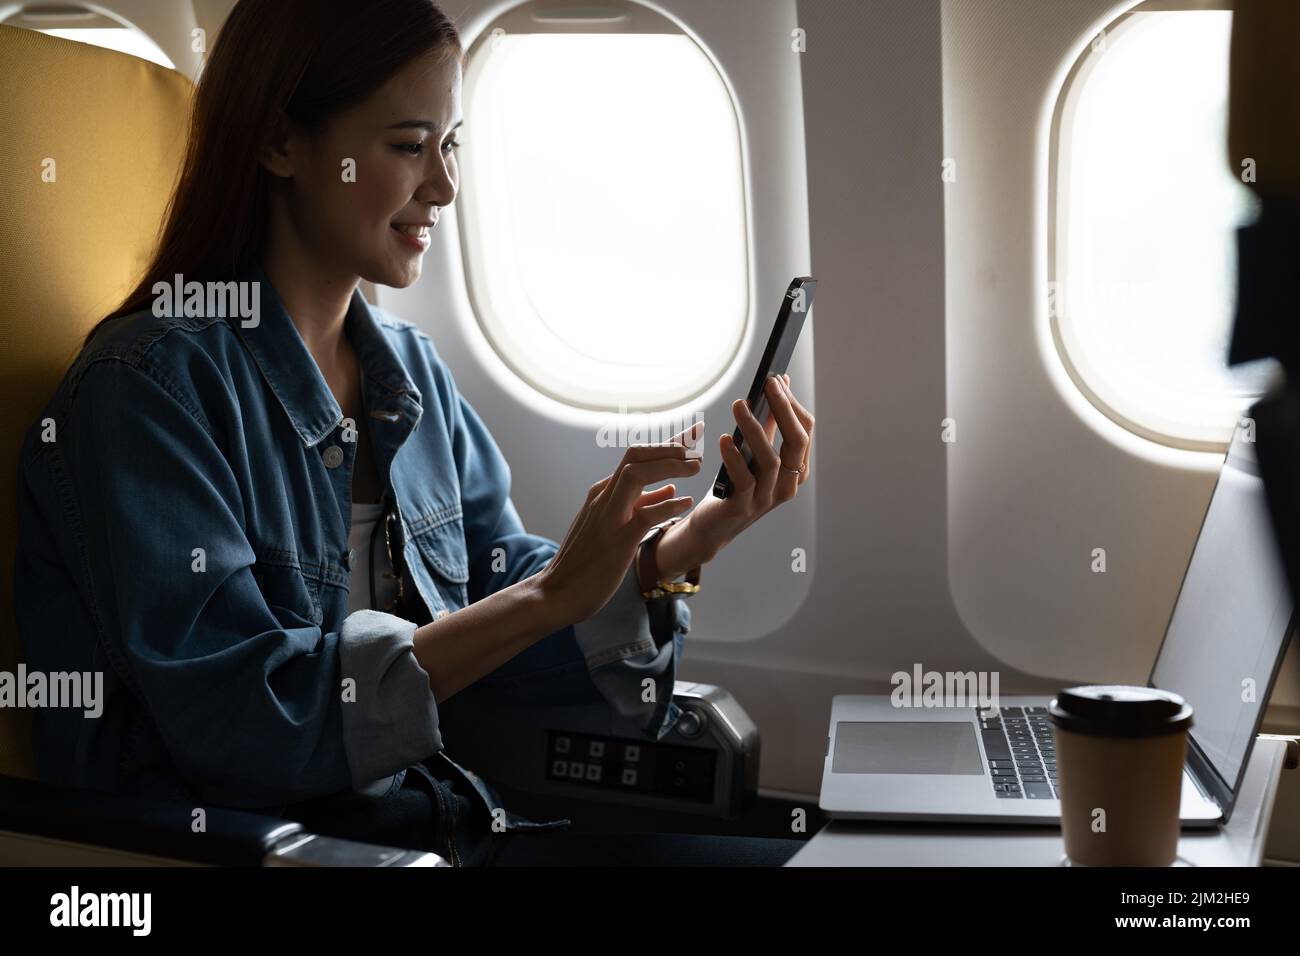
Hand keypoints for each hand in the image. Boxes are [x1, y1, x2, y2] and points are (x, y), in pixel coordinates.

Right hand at [539, 441, 700, 622]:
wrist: (556, 592)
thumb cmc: (586, 562)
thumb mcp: (612, 525)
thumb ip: (641, 504)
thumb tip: (670, 488)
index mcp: (604, 493)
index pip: (636, 457)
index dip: (667, 445)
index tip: (692, 435)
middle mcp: (604, 498)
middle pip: (636, 456)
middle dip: (669, 447)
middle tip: (698, 446)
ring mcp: (608, 517)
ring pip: (637, 474)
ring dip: (669, 466)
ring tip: (696, 467)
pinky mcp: (616, 541)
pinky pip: (645, 515)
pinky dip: (668, 506)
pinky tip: (686, 504)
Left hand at [653, 373, 813, 577]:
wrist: (713, 526)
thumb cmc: (735, 484)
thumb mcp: (754, 452)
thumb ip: (768, 424)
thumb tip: (779, 384)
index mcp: (796, 470)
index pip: (804, 432)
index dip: (791, 404)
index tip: (776, 380)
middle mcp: (788, 485)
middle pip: (796, 443)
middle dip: (783, 410)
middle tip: (768, 384)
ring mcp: (767, 499)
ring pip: (771, 461)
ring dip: (755, 429)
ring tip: (740, 405)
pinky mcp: (742, 508)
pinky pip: (744, 481)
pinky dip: (735, 458)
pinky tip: (724, 439)